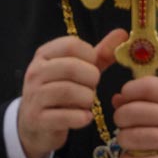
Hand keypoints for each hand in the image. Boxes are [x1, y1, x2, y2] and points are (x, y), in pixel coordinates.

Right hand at [18, 33, 120, 157]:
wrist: (34, 124)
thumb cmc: (61, 92)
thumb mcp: (78, 70)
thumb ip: (100, 54)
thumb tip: (122, 33)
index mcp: (44, 55)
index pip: (71, 45)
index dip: (90, 56)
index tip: (92, 66)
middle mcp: (35, 72)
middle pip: (71, 67)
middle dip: (91, 79)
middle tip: (92, 87)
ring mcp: (34, 96)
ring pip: (69, 91)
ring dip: (87, 99)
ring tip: (88, 102)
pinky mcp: (38, 119)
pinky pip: (67, 116)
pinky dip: (82, 117)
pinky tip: (84, 117)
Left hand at [111, 72, 157, 157]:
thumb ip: (154, 98)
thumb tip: (118, 98)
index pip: (147, 86)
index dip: (129, 91)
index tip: (124, 99)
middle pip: (133, 113)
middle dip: (120, 118)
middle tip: (124, 124)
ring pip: (133, 138)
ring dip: (123, 140)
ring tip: (128, 142)